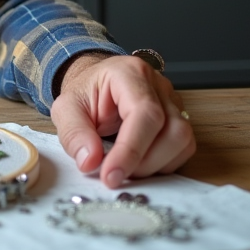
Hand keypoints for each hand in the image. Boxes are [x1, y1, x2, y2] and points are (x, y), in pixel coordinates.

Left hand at [50, 53, 195, 188]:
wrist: (95, 86)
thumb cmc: (84, 94)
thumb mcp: (66, 109)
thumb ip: (74, 134)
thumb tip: (90, 162)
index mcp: (130, 73)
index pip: (144, 113)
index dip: (131, 150)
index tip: (111, 176)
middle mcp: (158, 85)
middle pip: (172, 130)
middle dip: (143, 162)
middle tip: (114, 172)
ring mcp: (173, 101)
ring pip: (183, 141)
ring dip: (154, 165)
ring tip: (125, 167)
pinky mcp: (179, 119)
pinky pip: (183, 148)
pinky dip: (162, 163)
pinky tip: (139, 162)